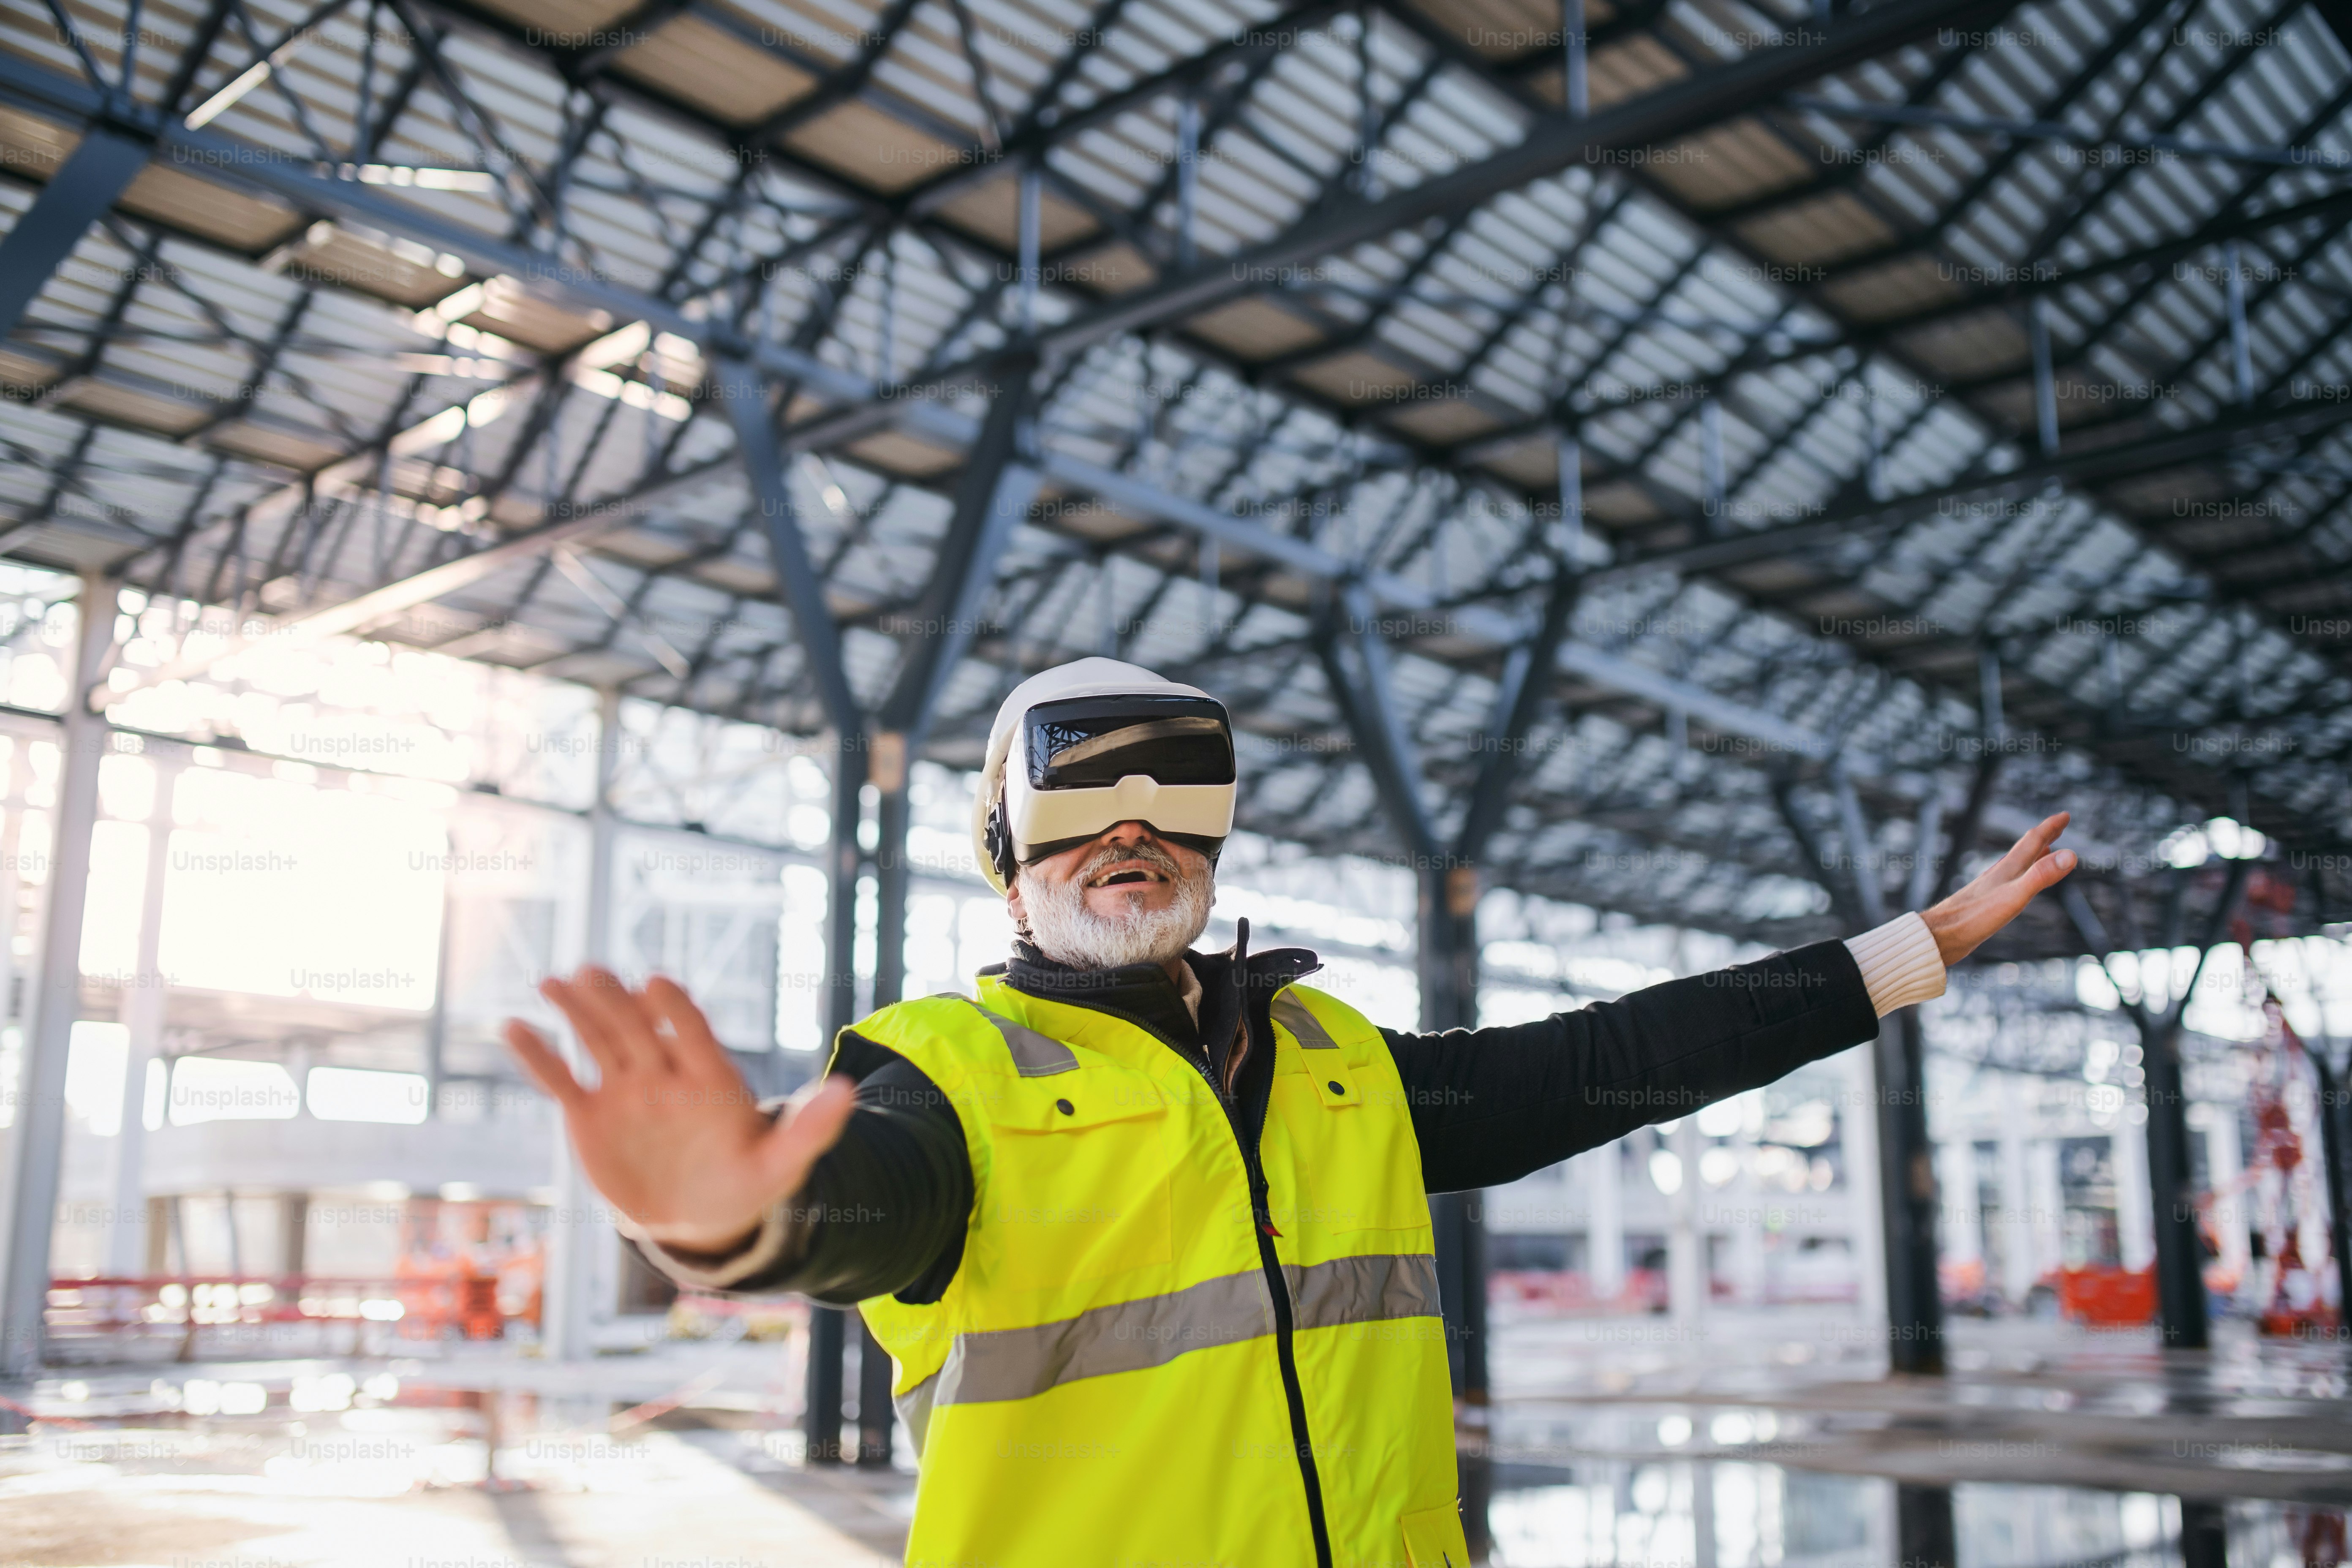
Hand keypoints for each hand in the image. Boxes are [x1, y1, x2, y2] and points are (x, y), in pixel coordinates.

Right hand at [505, 967, 854, 1253]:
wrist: (697, 1216)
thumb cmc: (742, 1184)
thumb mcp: (780, 1166)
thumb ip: (809, 1130)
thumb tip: (848, 1092)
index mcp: (710, 1077)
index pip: (692, 1032)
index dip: (675, 1009)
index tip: (657, 982)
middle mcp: (664, 1073)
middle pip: (637, 1027)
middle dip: (615, 1000)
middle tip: (591, 969)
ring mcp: (625, 1089)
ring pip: (598, 1040)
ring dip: (577, 1011)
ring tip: (552, 981)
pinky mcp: (590, 1112)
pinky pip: (561, 1079)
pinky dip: (539, 1057)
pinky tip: (513, 1027)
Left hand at [1921, 811, 2076, 966]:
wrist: (1940, 935)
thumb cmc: (1974, 917)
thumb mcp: (2014, 896)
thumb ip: (2040, 876)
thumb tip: (2070, 855)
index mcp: (2007, 869)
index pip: (2033, 841)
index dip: (2050, 827)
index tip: (2065, 815)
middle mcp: (2000, 874)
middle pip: (2026, 849)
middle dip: (2045, 836)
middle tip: (2060, 825)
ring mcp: (1992, 887)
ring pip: (2018, 865)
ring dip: (2034, 855)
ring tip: (2046, 849)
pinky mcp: (1986, 902)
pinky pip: (2010, 882)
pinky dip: (2022, 876)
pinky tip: (2018, 883)